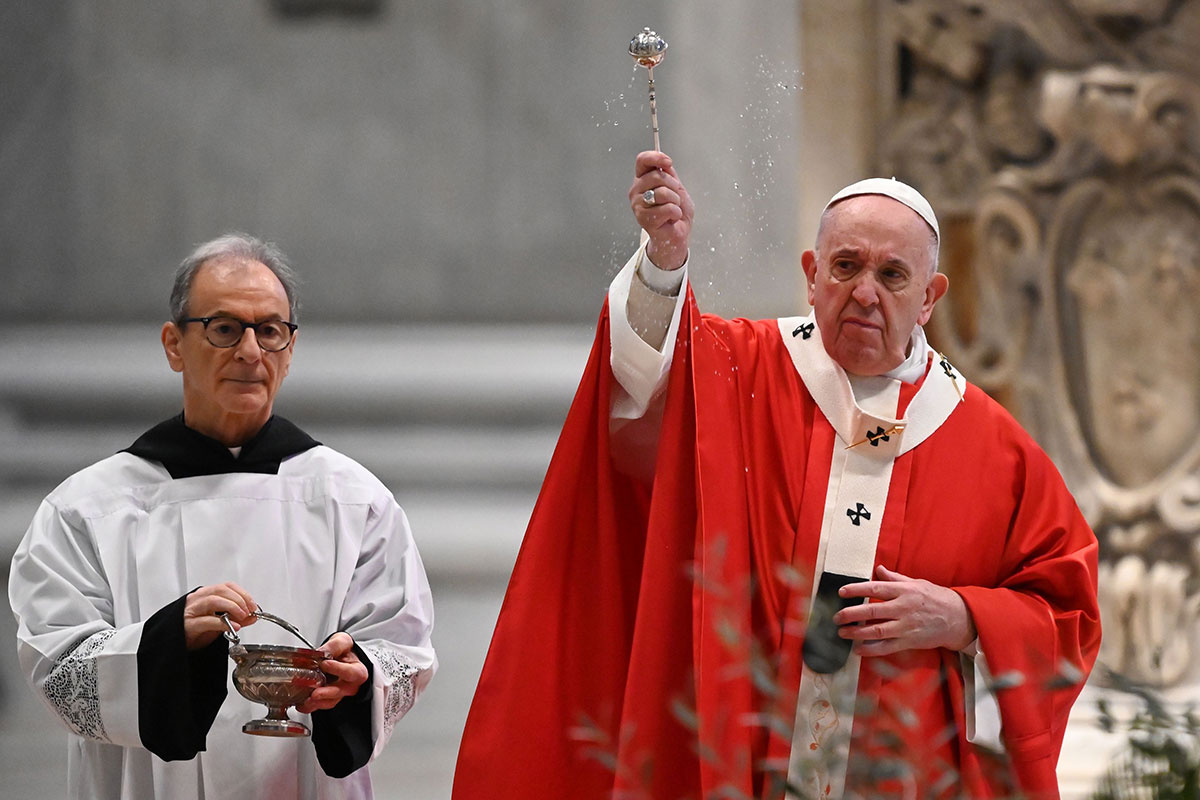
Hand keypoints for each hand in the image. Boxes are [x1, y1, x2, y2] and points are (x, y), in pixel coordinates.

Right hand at [184, 582, 255, 650]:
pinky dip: (222, 623)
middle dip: (239, 599)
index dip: (242, 594)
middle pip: (221, 590)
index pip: (227, 586)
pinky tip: (233, 626)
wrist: (178, 645)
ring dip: (232, 607)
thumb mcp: (220, 622)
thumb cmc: (197, 631)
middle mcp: (197, 599)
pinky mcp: (188, 625)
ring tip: (242, 616)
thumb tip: (253, 616)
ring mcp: (191, 611)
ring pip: (213, 600)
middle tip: (249, 611)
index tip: (253, 605)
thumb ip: (237, 618)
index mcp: (206, 595)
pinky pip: (206, 620)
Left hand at [295, 632, 369, 713]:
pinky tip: (302, 704)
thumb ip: (334, 646)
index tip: (325, 663)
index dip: (338, 669)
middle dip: (326, 693)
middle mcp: (349, 685)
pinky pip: (320, 705)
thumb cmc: (345, 652)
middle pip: (340, 691)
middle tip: (315, 693)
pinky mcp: (327, 699)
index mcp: (357, 671)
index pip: (351, 673)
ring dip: (317, 702)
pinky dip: (310, 706)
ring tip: (306, 700)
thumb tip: (322, 651)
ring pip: (330, 701)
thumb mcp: (343, 642)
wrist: (342, 659)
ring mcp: (338, 694)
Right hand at [628, 150, 693, 270]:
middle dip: (673, 186)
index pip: (642, 160)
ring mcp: (638, 205)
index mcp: (642, 180)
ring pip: (662, 193)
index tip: (668, 163)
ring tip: (672, 209)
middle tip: (674, 197)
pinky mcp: (644, 219)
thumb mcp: (676, 187)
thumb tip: (664, 162)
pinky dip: (676, 213)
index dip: (656, 157)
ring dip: (675, 201)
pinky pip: (667, 208)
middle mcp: (636, 191)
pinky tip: (671, 218)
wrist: (677, 234)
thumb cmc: (676, 212)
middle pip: (656, 176)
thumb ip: (668, 173)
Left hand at [833, 565, 976, 656]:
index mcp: (904, 590)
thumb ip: (895, 578)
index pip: (875, 588)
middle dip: (850, 614)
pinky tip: (858, 649)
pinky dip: (871, 650)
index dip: (856, 590)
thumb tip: (878, 569)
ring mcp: (906, 626)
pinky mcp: (910, 641)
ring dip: (856, 633)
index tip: (841, 592)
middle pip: (872, 611)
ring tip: (842, 633)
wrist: (959, 619)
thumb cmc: (936, 598)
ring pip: (877, 631)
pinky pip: (887, 647)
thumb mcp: (916, 583)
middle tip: (836, 617)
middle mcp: (903, 608)